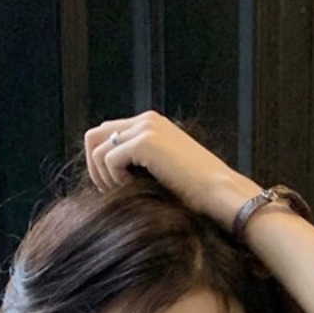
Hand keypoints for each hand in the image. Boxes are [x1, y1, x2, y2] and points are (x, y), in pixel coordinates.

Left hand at [84, 112, 259, 232]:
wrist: (219, 193)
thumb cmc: (195, 193)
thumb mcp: (160, 172)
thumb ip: (137, 164)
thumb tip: (105, 174)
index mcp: (150, 124)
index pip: (106, 134)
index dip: (100, 163)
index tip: (112, 187)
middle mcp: (146, 120)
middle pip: (94, 135)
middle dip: (95, 167)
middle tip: (109, 191)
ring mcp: (145, 127)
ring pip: (97, 148)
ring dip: (104, 176)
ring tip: (124, 192)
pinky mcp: (145, 141)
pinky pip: (108, 159)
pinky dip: (114, 179)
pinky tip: (134, 189)